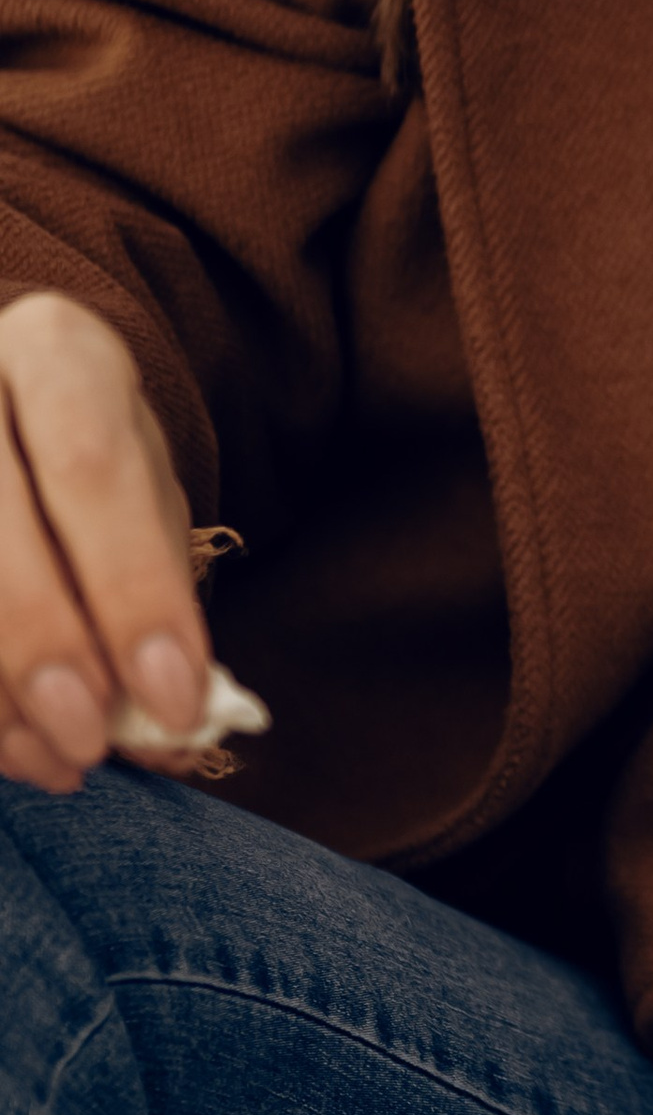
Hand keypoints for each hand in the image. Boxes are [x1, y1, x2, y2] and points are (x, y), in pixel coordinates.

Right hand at [0, 292, 208, 788]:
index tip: (173, 697)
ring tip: (59, 761)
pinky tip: (10, 745)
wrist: (6, 407)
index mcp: (53, 353)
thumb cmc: (84, 459)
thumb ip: (156, 590)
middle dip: (45, 652)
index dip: (132, 593)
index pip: (91, 469)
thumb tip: (169, 721)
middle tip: (93, 742)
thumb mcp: (142, 494)